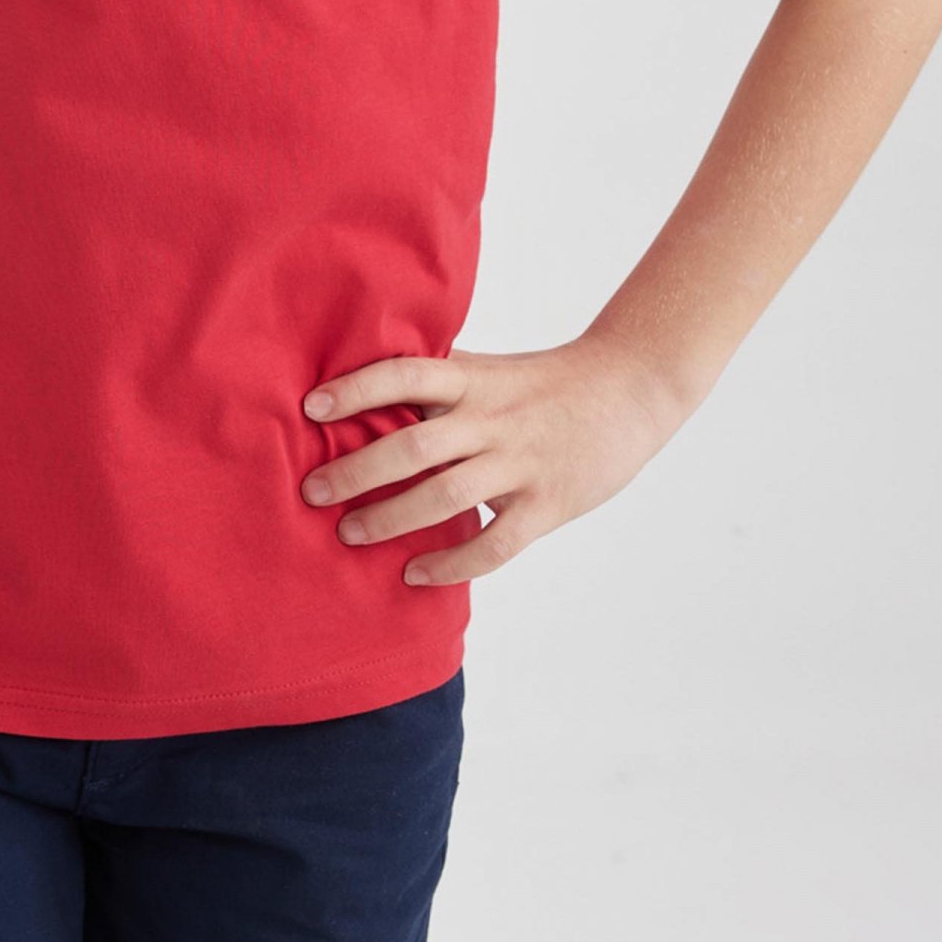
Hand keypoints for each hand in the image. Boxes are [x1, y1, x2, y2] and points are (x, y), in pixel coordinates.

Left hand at [298, 336, 686, 585]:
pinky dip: (450, 564)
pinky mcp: (548, 503)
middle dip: (355, 472)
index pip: (404, 375)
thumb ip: (437, 375)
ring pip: (445, 497)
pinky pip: (495, 544)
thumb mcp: (489, 367)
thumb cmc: (546, 381)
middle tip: (311, 492)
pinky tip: (413, 574)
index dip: (356, 389)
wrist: (631, 390)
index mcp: (472, 379)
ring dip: (389, 519)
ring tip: (349, 534)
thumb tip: (362, 372)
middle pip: (412, 446)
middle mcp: (491, 419)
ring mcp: (520, 463)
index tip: (310, 408)